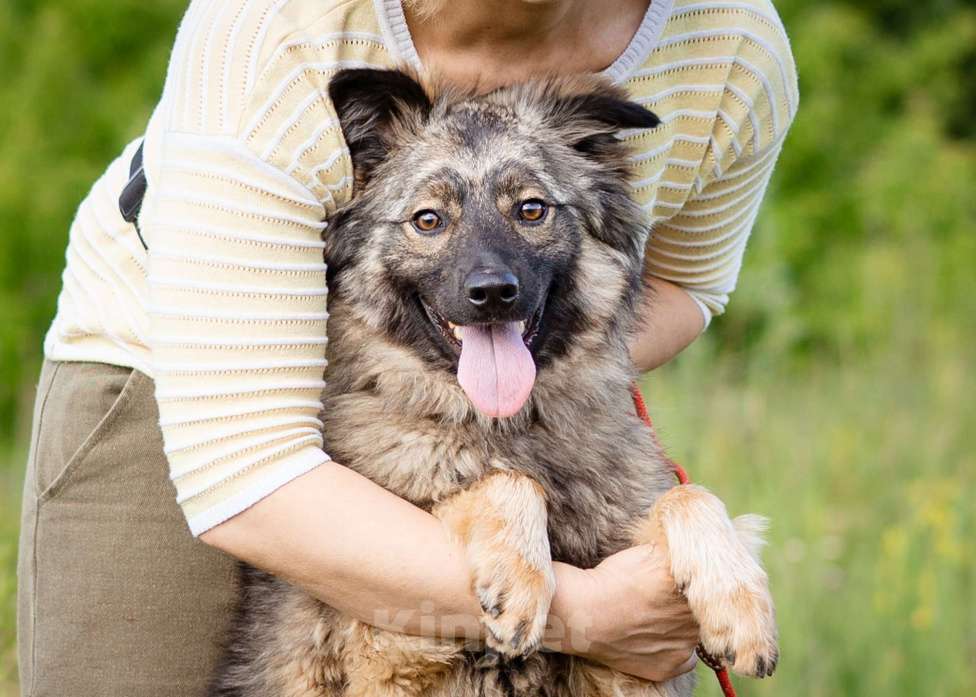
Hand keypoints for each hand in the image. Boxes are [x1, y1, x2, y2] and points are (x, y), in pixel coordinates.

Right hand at [546, 543, 698, 681]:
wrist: (583, 613)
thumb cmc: (612, 578)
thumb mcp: (647, 550)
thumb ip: (677, 552)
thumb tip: (696, 545)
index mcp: (692, 586)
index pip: (714, 584)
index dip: (700, 581)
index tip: (688, 579)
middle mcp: (694, 617)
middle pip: (707, 609)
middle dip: (692, 602)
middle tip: (669, 597)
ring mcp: (684, 644)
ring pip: (698, 631)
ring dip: (686, 624)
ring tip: (659, 615)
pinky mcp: (671, 666)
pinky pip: (688, 657)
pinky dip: (677, 647)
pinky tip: (659, 636)